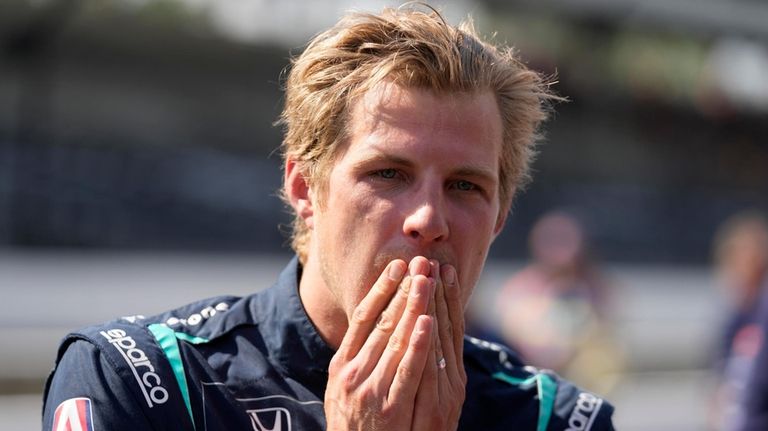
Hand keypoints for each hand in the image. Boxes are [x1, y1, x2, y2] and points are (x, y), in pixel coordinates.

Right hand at [324, 257, 465, 430]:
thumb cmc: (351, 425)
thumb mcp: (341, 388)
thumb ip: (355, 358)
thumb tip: (371, 323)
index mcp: (341, 365)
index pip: (362, 318)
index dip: (380, 290)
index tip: (397, 266)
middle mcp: (353, 373)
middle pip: (381, 323)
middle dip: (403, 290)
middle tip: (419, 263)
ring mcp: (371, 391)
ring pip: (395, 340)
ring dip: (413, 307)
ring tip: (427, 280)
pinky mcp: (390, 408)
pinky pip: (407, 371)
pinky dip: (418, 345)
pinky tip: (428, 322)